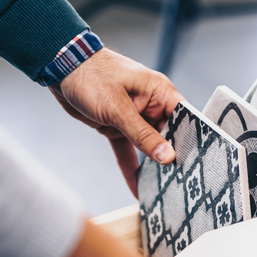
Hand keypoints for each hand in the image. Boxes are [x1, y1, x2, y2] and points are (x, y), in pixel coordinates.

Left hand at [49, 48, 182, 196]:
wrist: (59, 67)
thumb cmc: (90, 75)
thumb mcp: (118, 108)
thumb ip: (143, 135)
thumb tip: (167, 156)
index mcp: (160, 93)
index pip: (185, 120)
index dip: (192, 142)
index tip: (196, 164)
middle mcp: (151, 106)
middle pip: (168, 137)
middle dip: (171, 159)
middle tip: (179, 183)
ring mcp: (135, 117)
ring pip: (148, 147)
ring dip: (151, 166)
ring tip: (161, 190)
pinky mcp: (118, 126)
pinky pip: (128, 150)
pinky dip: (130, 166)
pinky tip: (136, 186)